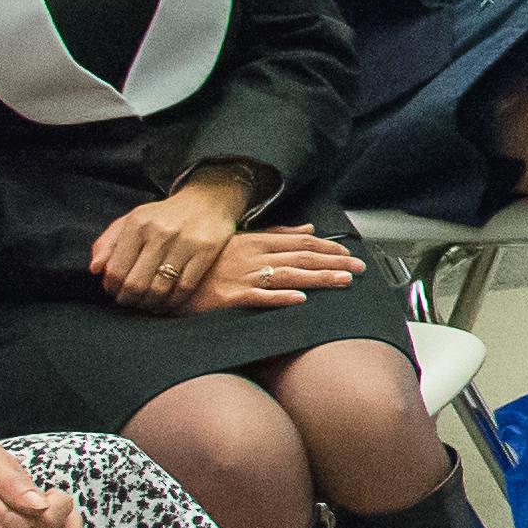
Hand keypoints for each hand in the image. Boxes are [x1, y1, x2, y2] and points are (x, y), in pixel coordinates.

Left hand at [86, 173, 249, 307]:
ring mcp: (185, 242)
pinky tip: (166, 302)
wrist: (208, 200)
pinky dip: (173, 302)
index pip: (115, 269)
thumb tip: (95, 269)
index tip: (115, 292)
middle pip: (136, 283)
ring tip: (146, 304)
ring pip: (160, 289)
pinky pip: (185, 287)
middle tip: (130, 302)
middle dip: (129, 300)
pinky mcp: (206, 251)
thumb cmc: (163, 216)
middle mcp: (160, 232)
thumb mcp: (131, 221)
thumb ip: (108, 243)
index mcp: (137, 224)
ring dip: (149, 304)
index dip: (112, 287)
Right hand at [191, 226, 361, 312]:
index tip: (349, 254)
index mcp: (256, 241)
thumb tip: (309, 228)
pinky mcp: (229, 298)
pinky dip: (280, 297)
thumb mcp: (240, 241)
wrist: (168, 280)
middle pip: (301, 257)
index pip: (301, 242)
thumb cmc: (206, 262)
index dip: (328, 248)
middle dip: (334, 262)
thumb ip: (277, 234)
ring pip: (288, 275)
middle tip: (359, 268)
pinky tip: (300, 299)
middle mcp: (252, 256)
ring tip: (343, 281)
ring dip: (318, 278)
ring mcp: (241, 276)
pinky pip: (259, 297)